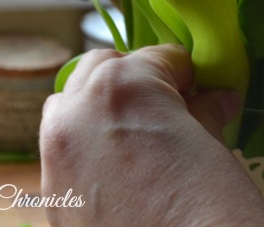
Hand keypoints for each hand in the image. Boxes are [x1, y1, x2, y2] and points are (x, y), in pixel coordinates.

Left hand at [40, 44, 263, 226]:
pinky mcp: (47, 193)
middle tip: (167, 108)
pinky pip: (61, 149)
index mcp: (124, 85)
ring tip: (134, 135)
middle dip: (135, 79)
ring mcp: (55, 152)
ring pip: (69, 103)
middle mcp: (77, 109)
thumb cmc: (209, 206)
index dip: (184, 73)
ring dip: (97, 105)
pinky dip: (84, 145)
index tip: (199, 90)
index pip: (158, 57)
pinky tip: (117, 172)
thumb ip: (205, 112)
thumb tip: (216, 99)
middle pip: (102, 68)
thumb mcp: (213, 148)